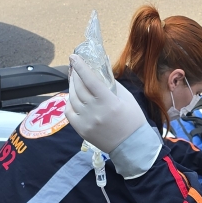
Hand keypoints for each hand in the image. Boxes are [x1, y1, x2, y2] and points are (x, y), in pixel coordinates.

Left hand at [67, 53, 159, 175]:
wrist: (131, 146)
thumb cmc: (132, 120)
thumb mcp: (127, 99)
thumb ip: (112, 85)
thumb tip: (100, 73)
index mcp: (108, 101)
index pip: (89, 79)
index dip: (80, 66)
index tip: (74, 57)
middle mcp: (95, 110)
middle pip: (79, 87)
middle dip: (75, 74)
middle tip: (74, 67)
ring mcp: (86, 121)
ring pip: (72, 98)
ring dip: (72, 86)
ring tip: (74, 81)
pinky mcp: (81, 130)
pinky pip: (69, 112)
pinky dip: (70, 102)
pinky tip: (74, 98)